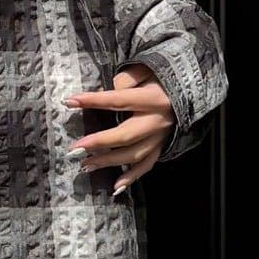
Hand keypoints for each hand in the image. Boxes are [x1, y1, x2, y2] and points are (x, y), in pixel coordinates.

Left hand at [64, 64, 174, 194]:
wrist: (188, 91)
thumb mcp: (145, 70)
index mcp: (152, 99)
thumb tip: (101, 93)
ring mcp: (159, 138)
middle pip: (125, 135)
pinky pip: (146, 166)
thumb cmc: (161, 79)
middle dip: (99, 142)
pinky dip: (131, 178)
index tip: (69, 101)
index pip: (117, 100)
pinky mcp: (160, 147)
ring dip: (108, 162)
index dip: (93, 101)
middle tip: (75, 149)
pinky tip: (115, 187)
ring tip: (86, 165)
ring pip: (133, 155)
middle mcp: (156, 121)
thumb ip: (124, 80)